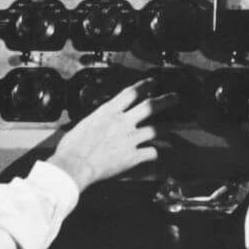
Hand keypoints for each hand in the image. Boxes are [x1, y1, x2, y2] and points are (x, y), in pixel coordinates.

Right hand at [47, 80, 175, 190]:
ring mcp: (130, 139)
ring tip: (172, 128)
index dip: (144, 85)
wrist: (75, 165)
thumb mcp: (86, 123)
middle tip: (175, 98)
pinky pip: (151, 152)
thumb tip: (101, 121)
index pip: (131, 93)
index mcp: (109, 111)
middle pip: (150, 107)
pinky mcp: (133, 156)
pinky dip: (156, 152)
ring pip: (156, 130)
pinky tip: (158, 153)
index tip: (153, 82)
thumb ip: (99, 120)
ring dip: (166, 129)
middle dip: (165, 101)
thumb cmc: (73, 146)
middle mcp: (123, 122)